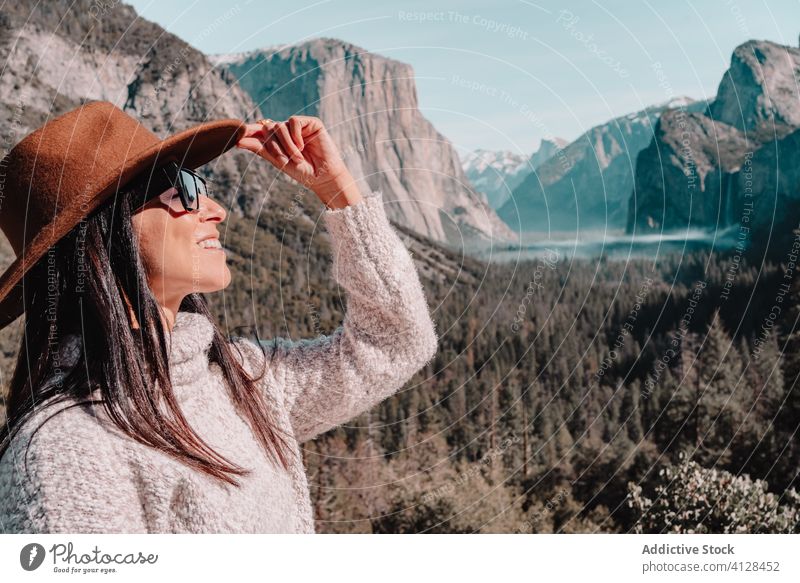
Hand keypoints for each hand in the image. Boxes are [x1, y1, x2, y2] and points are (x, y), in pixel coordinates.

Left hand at [236, 116, 359, 206]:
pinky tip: (303, 145)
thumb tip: (237, 140)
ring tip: (297, 157)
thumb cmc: (302, 171)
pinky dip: (295, 135)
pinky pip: (293, 121)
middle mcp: (287, 131)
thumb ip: (259, 148)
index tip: (237, 134)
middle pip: (268, 128)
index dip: (249, 130)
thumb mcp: (277, 160)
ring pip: (280, 125)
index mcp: (278, 139)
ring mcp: (299, 126)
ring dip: (286, 144)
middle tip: (285, 160)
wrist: (323, 177)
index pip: (260, 130)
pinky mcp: (311, 123)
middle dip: (275, 146)